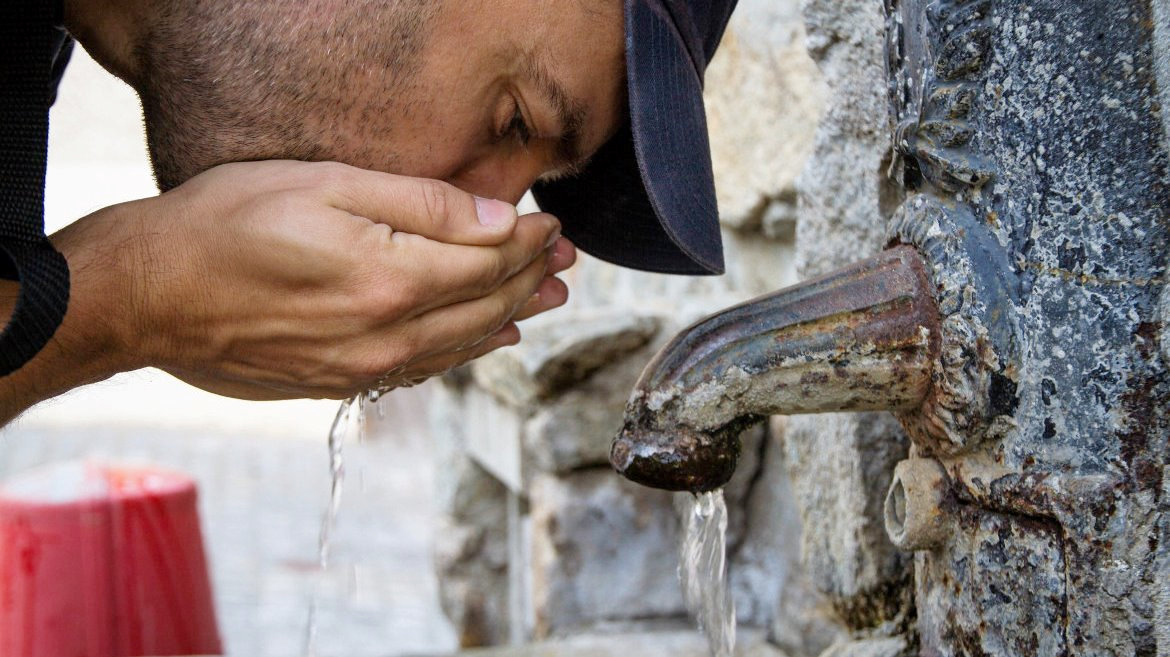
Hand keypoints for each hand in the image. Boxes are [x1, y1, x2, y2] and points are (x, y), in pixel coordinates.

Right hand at [50, 160, 575, 400]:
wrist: (149, 296)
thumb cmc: (225, 225)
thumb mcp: (326, 185)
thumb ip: (421, 205)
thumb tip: (498, 220)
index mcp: (392, 280)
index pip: (489, 260)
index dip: (529, 240)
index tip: (552, 223)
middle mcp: (389, 335)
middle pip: (486, 304)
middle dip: (531, 275)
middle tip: (564, 257)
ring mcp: (365, 367)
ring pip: (464, 341)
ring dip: (512, 314)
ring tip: (545, 295)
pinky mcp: (341, 383)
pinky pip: (427, 367)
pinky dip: (467, 348)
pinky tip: (488, 339)